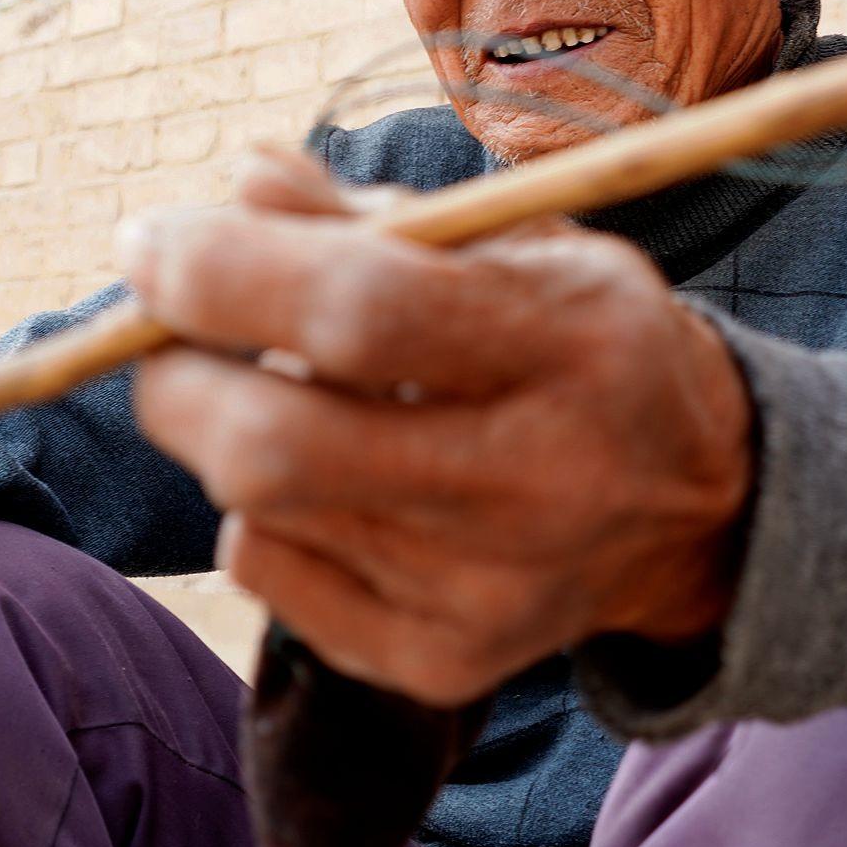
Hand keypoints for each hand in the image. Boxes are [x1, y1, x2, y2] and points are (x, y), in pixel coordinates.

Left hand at [125, 148, 752, 707]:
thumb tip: (236, 182)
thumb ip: (370, 215)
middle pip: (276, 450)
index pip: (362, 314)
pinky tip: (329, 481)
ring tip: (281, 393)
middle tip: (161, 329)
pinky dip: (260, 512)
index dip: (224, 276)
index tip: (149, 244)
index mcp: (574, 343)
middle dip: (174, 377)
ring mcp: (488, 593)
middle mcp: (540, 483)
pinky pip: (269, 578)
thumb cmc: (578, 337)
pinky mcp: (442, 665)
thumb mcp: (515, 241)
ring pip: (255, 512)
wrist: (698, 507)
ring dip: (224, 432)